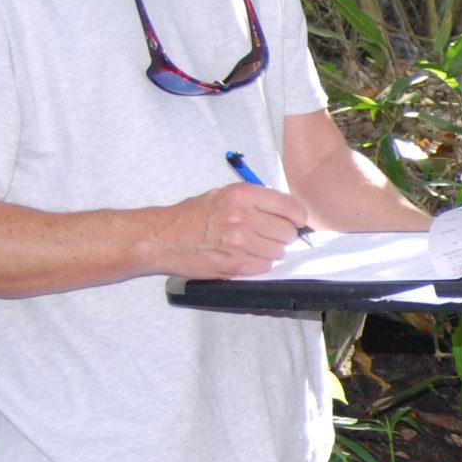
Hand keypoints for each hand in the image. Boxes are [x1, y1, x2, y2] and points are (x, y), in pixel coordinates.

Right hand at [156, 182, 311, 277]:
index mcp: (241, 195)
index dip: (298, 216)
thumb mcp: (223, 195)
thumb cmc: (192, 216)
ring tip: (251, 245)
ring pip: (278, 251)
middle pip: (287, 232)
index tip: (296, 221)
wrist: (163, 238)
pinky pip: (265, 266)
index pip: (290, 206)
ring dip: (269, 251)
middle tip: (267, 234)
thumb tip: (286, 210)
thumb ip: (255, 200)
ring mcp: (239, 241)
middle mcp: (242, 216)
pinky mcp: (235, 263)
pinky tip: (243, 256)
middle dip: (282, 235)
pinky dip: (258, 264)